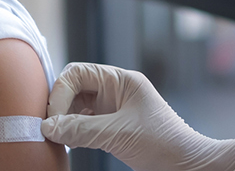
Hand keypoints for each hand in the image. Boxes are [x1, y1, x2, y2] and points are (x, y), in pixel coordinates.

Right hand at [40, 62, 234, 170]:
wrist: (187, 166)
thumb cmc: (163, 144)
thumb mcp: (118, 134)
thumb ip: (80, 129)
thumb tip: (47, 127)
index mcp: (120, 80)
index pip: (77, 74)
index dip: (59, 93)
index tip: (52, 119)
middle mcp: (115, 90)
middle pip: (74, 89)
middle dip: (59, 106)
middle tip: (49, 129)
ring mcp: (113, 109)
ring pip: (77, 108)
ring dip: (64, 121)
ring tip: (57, 138)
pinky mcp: (113, 127)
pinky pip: (85, 124)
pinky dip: (73, 132)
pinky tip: (68, 143)